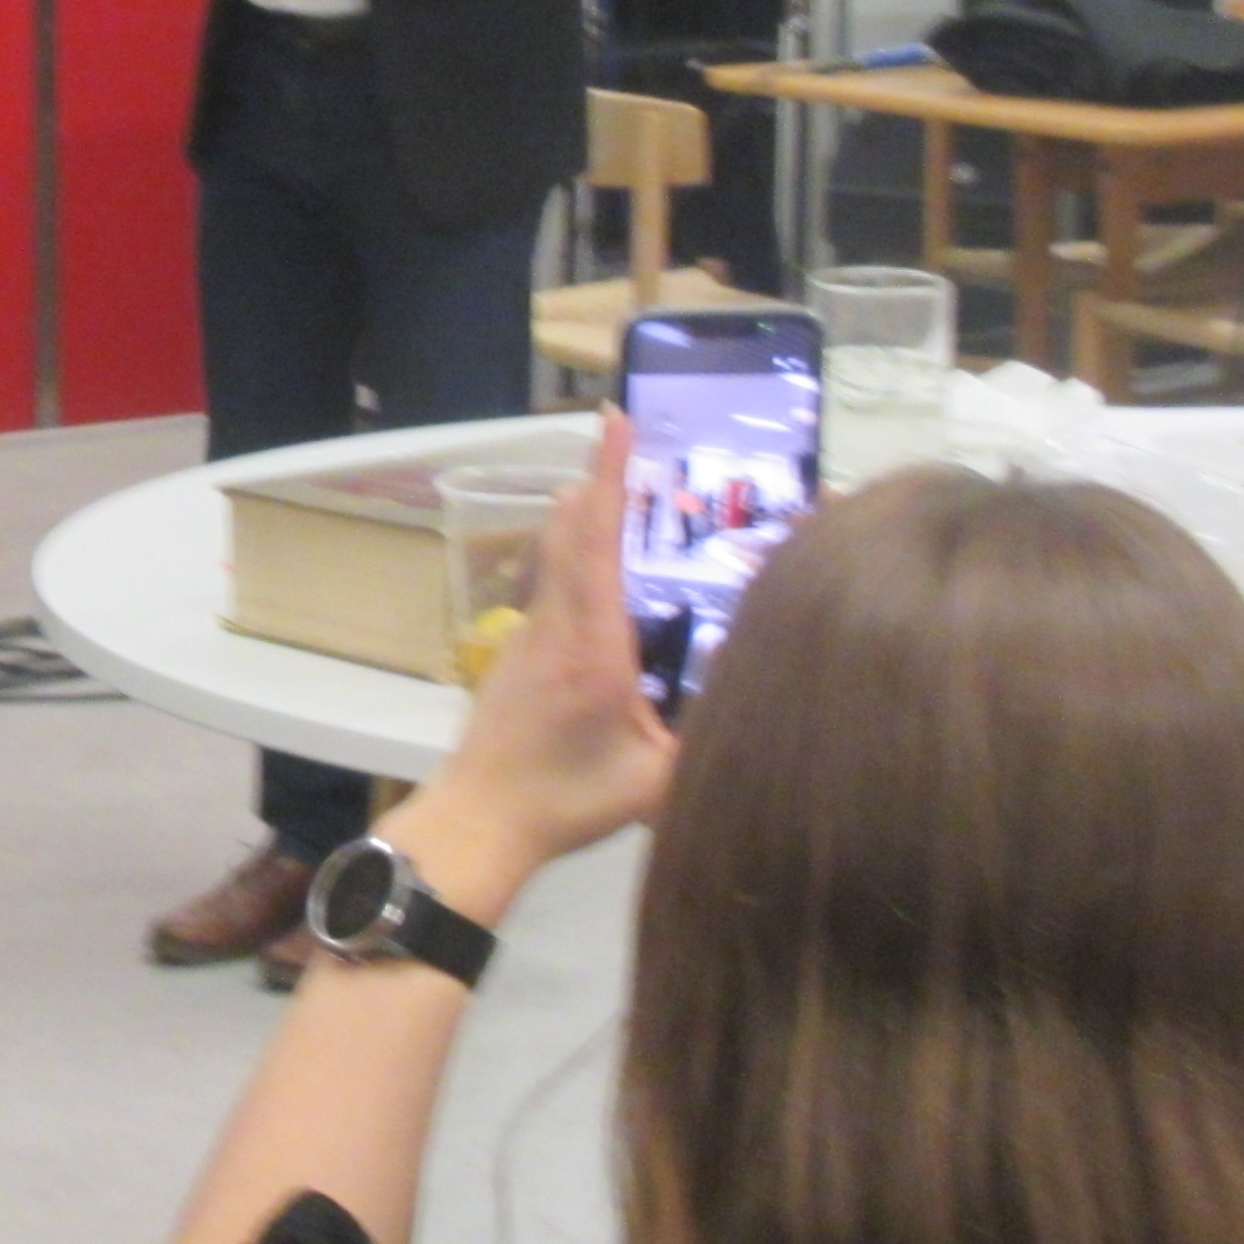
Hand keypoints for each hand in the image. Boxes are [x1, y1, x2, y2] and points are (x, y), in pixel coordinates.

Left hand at [397, 415, 675, 898]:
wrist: (478, 822)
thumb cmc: (566, 801)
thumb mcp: (656, 784)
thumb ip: (710, 740)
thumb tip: (765, 702)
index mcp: (592, 642)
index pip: (597, 539)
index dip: (608, 476)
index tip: (615, 421)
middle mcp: (556, 624)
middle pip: (572, 530)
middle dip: (599, 478)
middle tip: (625, 433)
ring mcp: (529, 636)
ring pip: (557, 557)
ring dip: (585, 516)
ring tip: (618, 486)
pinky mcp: (517, 655)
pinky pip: (552, 588)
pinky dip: (575, 558)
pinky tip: (601, 571)